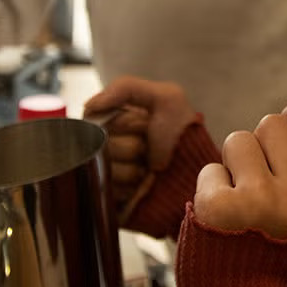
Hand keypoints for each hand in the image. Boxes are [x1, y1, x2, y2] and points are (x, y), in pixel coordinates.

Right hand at [84, 77, 197, 219]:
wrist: (198, 176)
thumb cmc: (184, 136)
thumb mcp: (167, 98)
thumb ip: (125, 88)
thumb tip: (88, 106)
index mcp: (113, 121)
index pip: (96, 118)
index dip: (125, 122)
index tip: (146, 125)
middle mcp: (106, 146)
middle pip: (99, 144)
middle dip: (131, 146)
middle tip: (149, 150)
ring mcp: (106, 173)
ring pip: (103, 168)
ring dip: (131, 170)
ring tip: (148, 170)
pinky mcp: (108, 198)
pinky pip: (105, 191)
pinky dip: (128, 189)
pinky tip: (142, 187)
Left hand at [193, 80, 286, 242]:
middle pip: (273, 124)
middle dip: (264, 150)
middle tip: (267, 193)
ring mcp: (263, 203)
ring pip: (238, 140)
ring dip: (235, 167)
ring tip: (246, 207)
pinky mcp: (220, 209)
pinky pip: (211, 170)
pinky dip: (212, 191)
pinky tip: (224, 223)